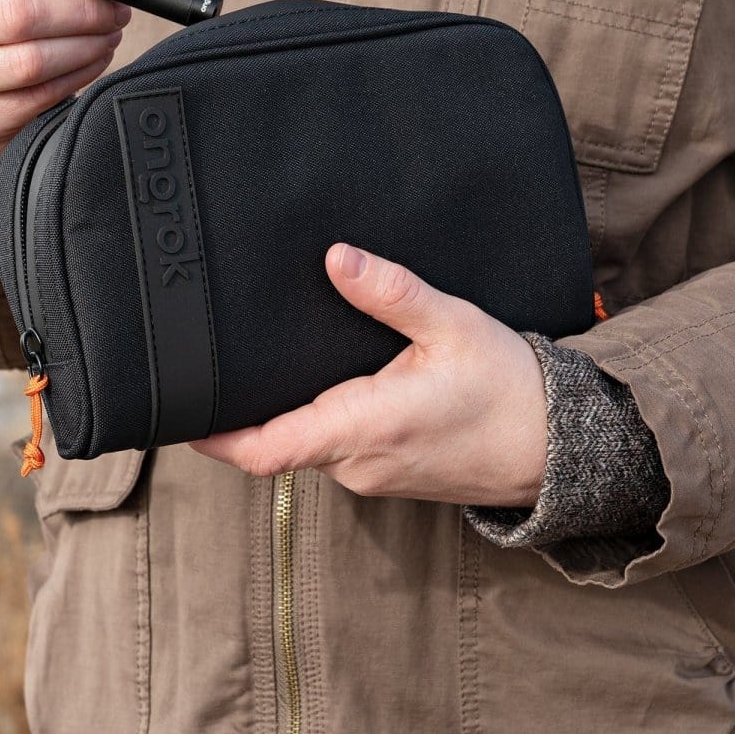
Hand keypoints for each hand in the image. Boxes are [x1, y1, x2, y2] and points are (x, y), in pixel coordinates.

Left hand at [189, 244, 548, 507]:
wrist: (557, 445)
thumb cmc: (507, 386)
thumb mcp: (451, 325)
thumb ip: (391, 293)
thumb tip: (336, 258)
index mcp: (367, 427)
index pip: (267, 449)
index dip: (215, 436)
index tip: (178, 409)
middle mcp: (359, 463)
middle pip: (277, 441)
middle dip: (248, 407)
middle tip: (221, 354)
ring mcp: (371, 475)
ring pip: (307, 444)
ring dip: (287, 410)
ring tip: (270, 358)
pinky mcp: (386, 474)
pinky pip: (334, 449)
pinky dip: (319, 419)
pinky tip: (327, 379)